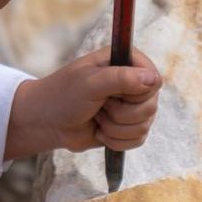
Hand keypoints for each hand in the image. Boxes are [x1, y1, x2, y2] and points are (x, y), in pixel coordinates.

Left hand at [4, 46, 161, 161]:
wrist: (46, 122)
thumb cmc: (63, 95)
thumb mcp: (90, 83)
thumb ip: (122, 78)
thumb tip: (153, 79)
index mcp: (127, 61)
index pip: (154, 80)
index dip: (136, 93)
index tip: (112, 94)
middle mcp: (134, 82)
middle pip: (151, 107)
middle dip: (120, 114)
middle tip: (99, 105)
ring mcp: (132, 105)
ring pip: (144, 126)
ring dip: (114, 128)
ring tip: (96, 117)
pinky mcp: (128, 126)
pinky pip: (138, 140)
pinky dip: (115, 140)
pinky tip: (99, 131)